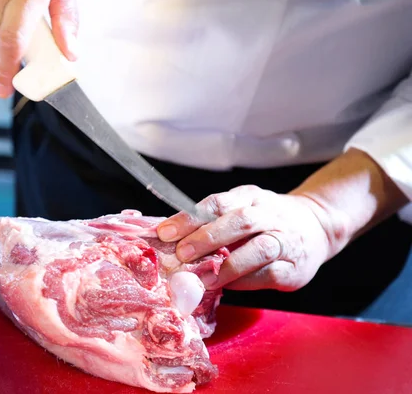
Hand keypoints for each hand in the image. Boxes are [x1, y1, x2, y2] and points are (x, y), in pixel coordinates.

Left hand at [156, 185, 336, 291]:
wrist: (316, 227)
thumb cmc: (265, 220)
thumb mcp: (240, 209)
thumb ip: (211, 222)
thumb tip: (169, 239)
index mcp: (249, 197)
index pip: (217, 203)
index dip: (189, 218)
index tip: (165, 232)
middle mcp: (269, 215)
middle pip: (238, 221)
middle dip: (207, 238)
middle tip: (181, 253)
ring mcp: (285, 240)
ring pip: (259, 248)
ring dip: (228, 265)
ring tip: (203, 277)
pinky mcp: (294, 267)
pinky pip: (269, 274)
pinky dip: (245, 280)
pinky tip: (226, 285)